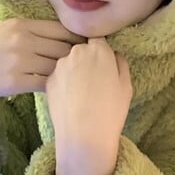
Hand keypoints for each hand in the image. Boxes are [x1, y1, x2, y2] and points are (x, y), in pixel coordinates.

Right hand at [0, 19, 83, 99]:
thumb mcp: (7, 31)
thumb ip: (34, 31)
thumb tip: (68, 37)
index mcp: (22, 25)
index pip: (63, 29)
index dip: (78, 39)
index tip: (86, 48)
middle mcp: (22, 40)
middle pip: (64, 48)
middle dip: (76, 58)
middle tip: (85, 67)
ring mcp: (19, 62)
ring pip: (57, 67)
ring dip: (66, 74)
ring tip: (73, 79)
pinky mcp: (15, 82)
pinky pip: (46, 84)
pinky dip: (54, 86)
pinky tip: (57, 88)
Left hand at [47, 38, 132, 174]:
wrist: (84, 135)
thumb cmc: (111, 110)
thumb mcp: (126, 86)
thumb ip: (120, 63)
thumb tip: (113, 54)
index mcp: (98, 50)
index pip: (97, 39)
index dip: (100, 50)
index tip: (102, 62)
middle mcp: (76, 52)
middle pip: (80, 48)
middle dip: (86, 58)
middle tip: (92, 78)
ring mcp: (59, 66)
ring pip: (67, 61)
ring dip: (73, 69)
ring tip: (80, 91)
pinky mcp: (48, 80)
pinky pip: (58, 75)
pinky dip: (63, 82)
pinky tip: (69, 99)